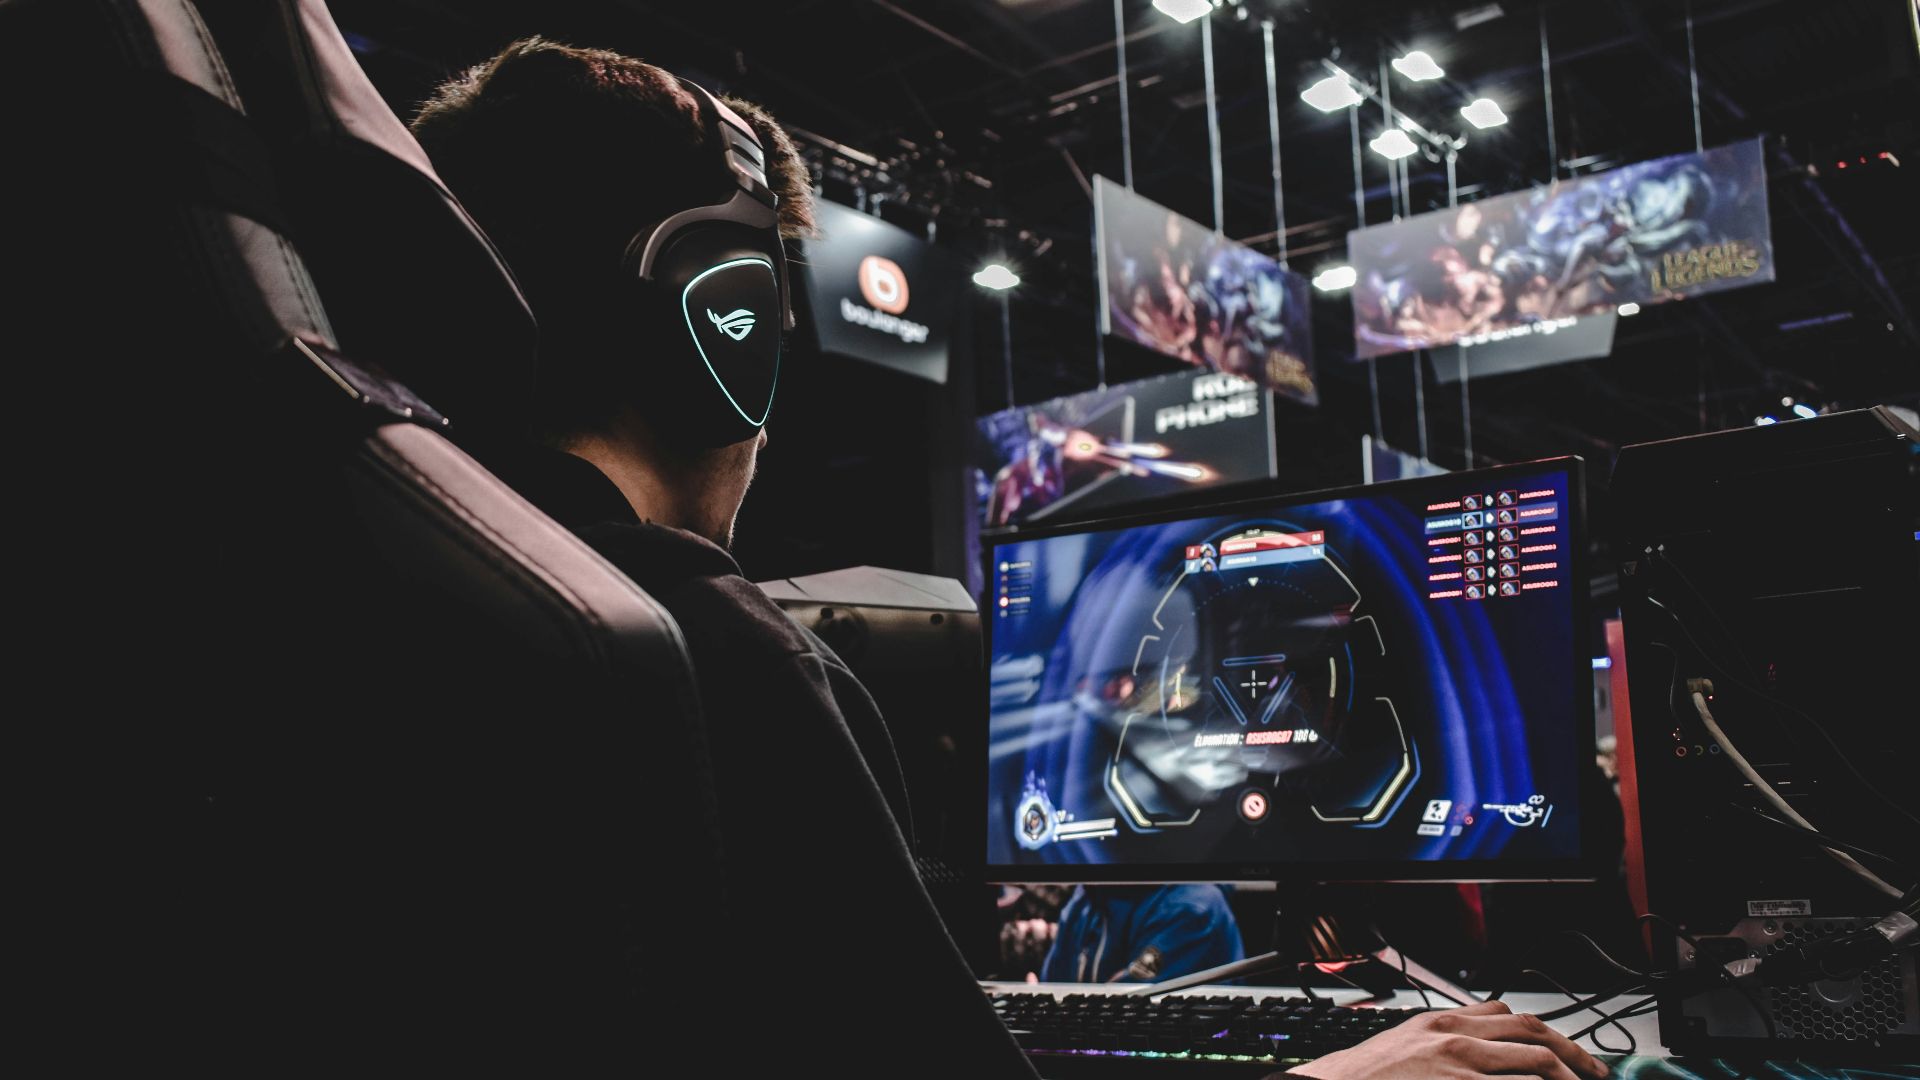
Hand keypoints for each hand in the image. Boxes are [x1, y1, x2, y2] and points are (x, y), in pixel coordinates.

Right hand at [1283, 1001, 1609, 1079]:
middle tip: (1595, 1072)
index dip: (1545, 1031)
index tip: (1564, 1048)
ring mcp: (1460, 1064)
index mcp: (1443, 1021)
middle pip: (1532, 1032)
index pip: (1508, 1014)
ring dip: (1568, 1076)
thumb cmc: (1370, 1074)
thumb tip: (1483, 1039)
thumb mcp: (1408, 1040)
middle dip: (1572, 1053)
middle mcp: (1455, 1035)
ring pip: (1535, 1059)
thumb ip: (1446, 1036)